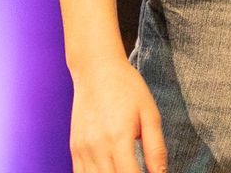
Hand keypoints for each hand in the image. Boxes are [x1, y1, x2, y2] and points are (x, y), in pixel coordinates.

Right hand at [70, 57, 166, 172]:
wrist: (96, 68)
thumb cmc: (126, 87)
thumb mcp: (149, 113)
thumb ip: (156, 148)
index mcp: (118, 138)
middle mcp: (97, 147)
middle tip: (136, 172)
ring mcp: (82, 149)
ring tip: (123, 171)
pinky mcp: (74, 148)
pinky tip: (107, 172)